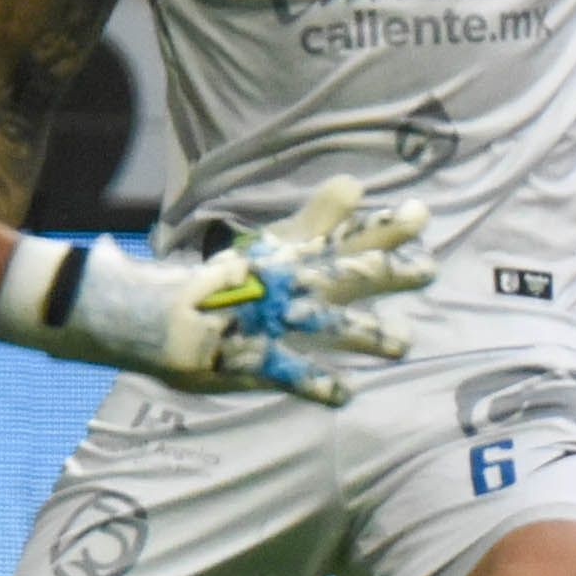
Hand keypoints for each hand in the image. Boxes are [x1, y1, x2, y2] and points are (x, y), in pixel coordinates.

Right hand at [46, 176, 434, 400]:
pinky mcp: (243, 357)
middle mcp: (278, 284)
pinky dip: (313, 382)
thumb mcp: (271, 249)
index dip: (381, 228)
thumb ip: (315, 220)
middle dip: (384, 269)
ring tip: (403, 343)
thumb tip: (355, 182)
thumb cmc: (220, 285)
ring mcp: (262, 320)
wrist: (146, 312)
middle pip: (339, 271)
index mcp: (286, 259)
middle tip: (429, 267)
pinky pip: (283, 369)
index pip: (341, 237)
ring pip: (319, 321)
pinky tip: (343, 394)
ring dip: (362, 331)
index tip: (421, 216)